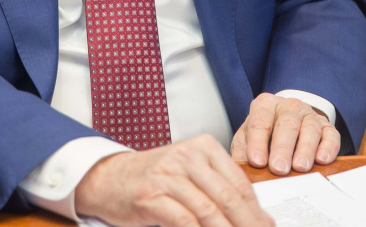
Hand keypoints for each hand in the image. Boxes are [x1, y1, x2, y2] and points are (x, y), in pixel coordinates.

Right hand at [74, 134, 274, 226]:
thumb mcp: (188, 172)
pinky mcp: (151, 195)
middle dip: (248, 224)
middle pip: (228, 197)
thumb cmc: (154, 178)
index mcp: (203, 146)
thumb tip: (256, 217)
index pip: (239, 182)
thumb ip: (218, 187)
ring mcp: (168, 175)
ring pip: (209, 210)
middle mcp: (187, 156)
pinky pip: (184, 220)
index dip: (257, 210)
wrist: (108, 178)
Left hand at [229, 94, 339, 174]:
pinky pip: (331, 135)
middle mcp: (288, 106)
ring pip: (310, 128)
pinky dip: (328, 147)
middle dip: (282, 148)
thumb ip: (243, 152)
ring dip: (305, 149)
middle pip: (287, 124)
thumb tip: (243, 172)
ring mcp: (309, 115)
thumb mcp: (246, 140)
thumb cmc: (263, 136)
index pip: (260, 121)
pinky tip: (322, 160)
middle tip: (279, 168)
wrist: (285, 128)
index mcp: (265, 105)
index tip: (256, 161)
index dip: (257, 142)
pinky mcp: (327, 127)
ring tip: (300, 167)